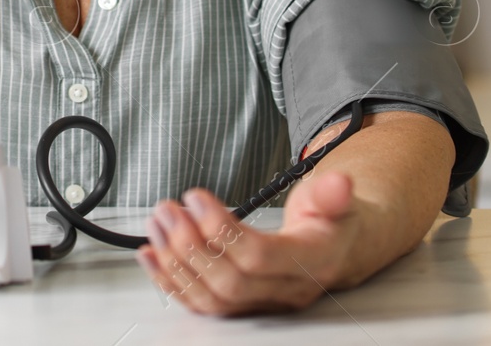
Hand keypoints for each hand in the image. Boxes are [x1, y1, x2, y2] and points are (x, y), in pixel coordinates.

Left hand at [135, 172, 363, 315]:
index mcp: (310, 263)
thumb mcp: (337, 202)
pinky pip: (202, 304)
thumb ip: (331, 194)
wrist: (337, 252)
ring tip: (157, 225)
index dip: (221, 229)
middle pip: (228, 281)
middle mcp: (285, 291)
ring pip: (211, 297)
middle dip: (190, 244)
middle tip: (167, 209)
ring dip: (175, 261)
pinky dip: (170, 282)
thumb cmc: (330, 225)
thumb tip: (338, 183)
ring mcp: (262, 303)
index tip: (195, 197)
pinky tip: (151, 257)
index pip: (258, 257)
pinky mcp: (241, 306)